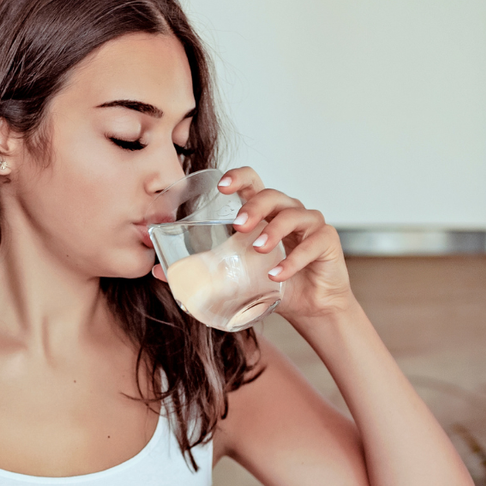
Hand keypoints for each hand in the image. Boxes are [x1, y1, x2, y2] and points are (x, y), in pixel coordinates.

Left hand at [146, 165, 354, 320]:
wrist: (310, 307)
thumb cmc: (272, 283)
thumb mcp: (235, 275)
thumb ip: (201, 268)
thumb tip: (158, 270)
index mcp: (264, 212)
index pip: (253, 182)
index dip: (239, 178)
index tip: (222, 186)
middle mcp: (287, 211)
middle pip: (272, 195)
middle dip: (254, 206)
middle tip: (238, 225)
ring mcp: (309, 224)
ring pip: (294, 214)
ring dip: (274, 230)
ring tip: (258, 249)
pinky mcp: (327, 242)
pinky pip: (313, 243)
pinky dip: (294, 259)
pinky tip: (277, 274)